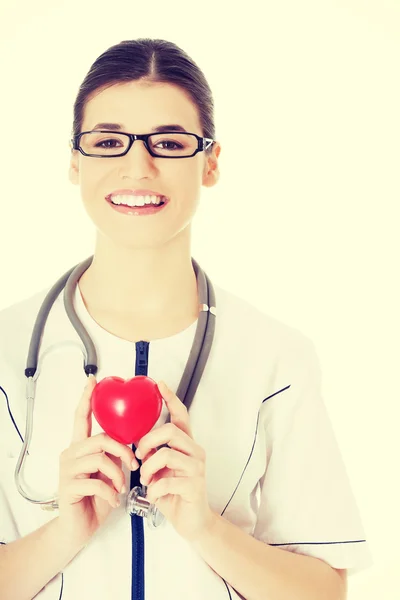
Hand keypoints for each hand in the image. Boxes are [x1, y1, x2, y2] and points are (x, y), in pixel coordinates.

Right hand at [56, 375, 139, 545]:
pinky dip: (111, 492)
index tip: (93, 380)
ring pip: (100, 459)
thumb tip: (130, 443)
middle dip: (123, 451)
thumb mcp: (109, 473)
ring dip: (118, 475)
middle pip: (101, 439)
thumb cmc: (95, 499)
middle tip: (134, 465)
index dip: (87, 398)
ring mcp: (67, 470)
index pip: (81, 417)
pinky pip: (97, 481)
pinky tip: (113, 499)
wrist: (78, 529)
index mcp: (80, 447)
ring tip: (121, 487)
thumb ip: (113, 455)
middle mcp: (70, 454)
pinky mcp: (68, 486)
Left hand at [135, 381, 214, 542]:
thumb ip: (154, 453)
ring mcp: (197, 468)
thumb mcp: (161, 470)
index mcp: (187, 445)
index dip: (171, 399)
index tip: (160, 384)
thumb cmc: (174, 493)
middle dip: (148, 441)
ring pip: (166, 454)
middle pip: (170, 431)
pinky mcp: (194, 486)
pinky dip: (154, 489)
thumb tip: (138, 443)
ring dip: (148, 468)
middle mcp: (195, 452)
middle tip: (138, 456)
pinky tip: (154, 495)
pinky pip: (167, 480)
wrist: (193, 522)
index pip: (181, 415)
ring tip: (146, 480)